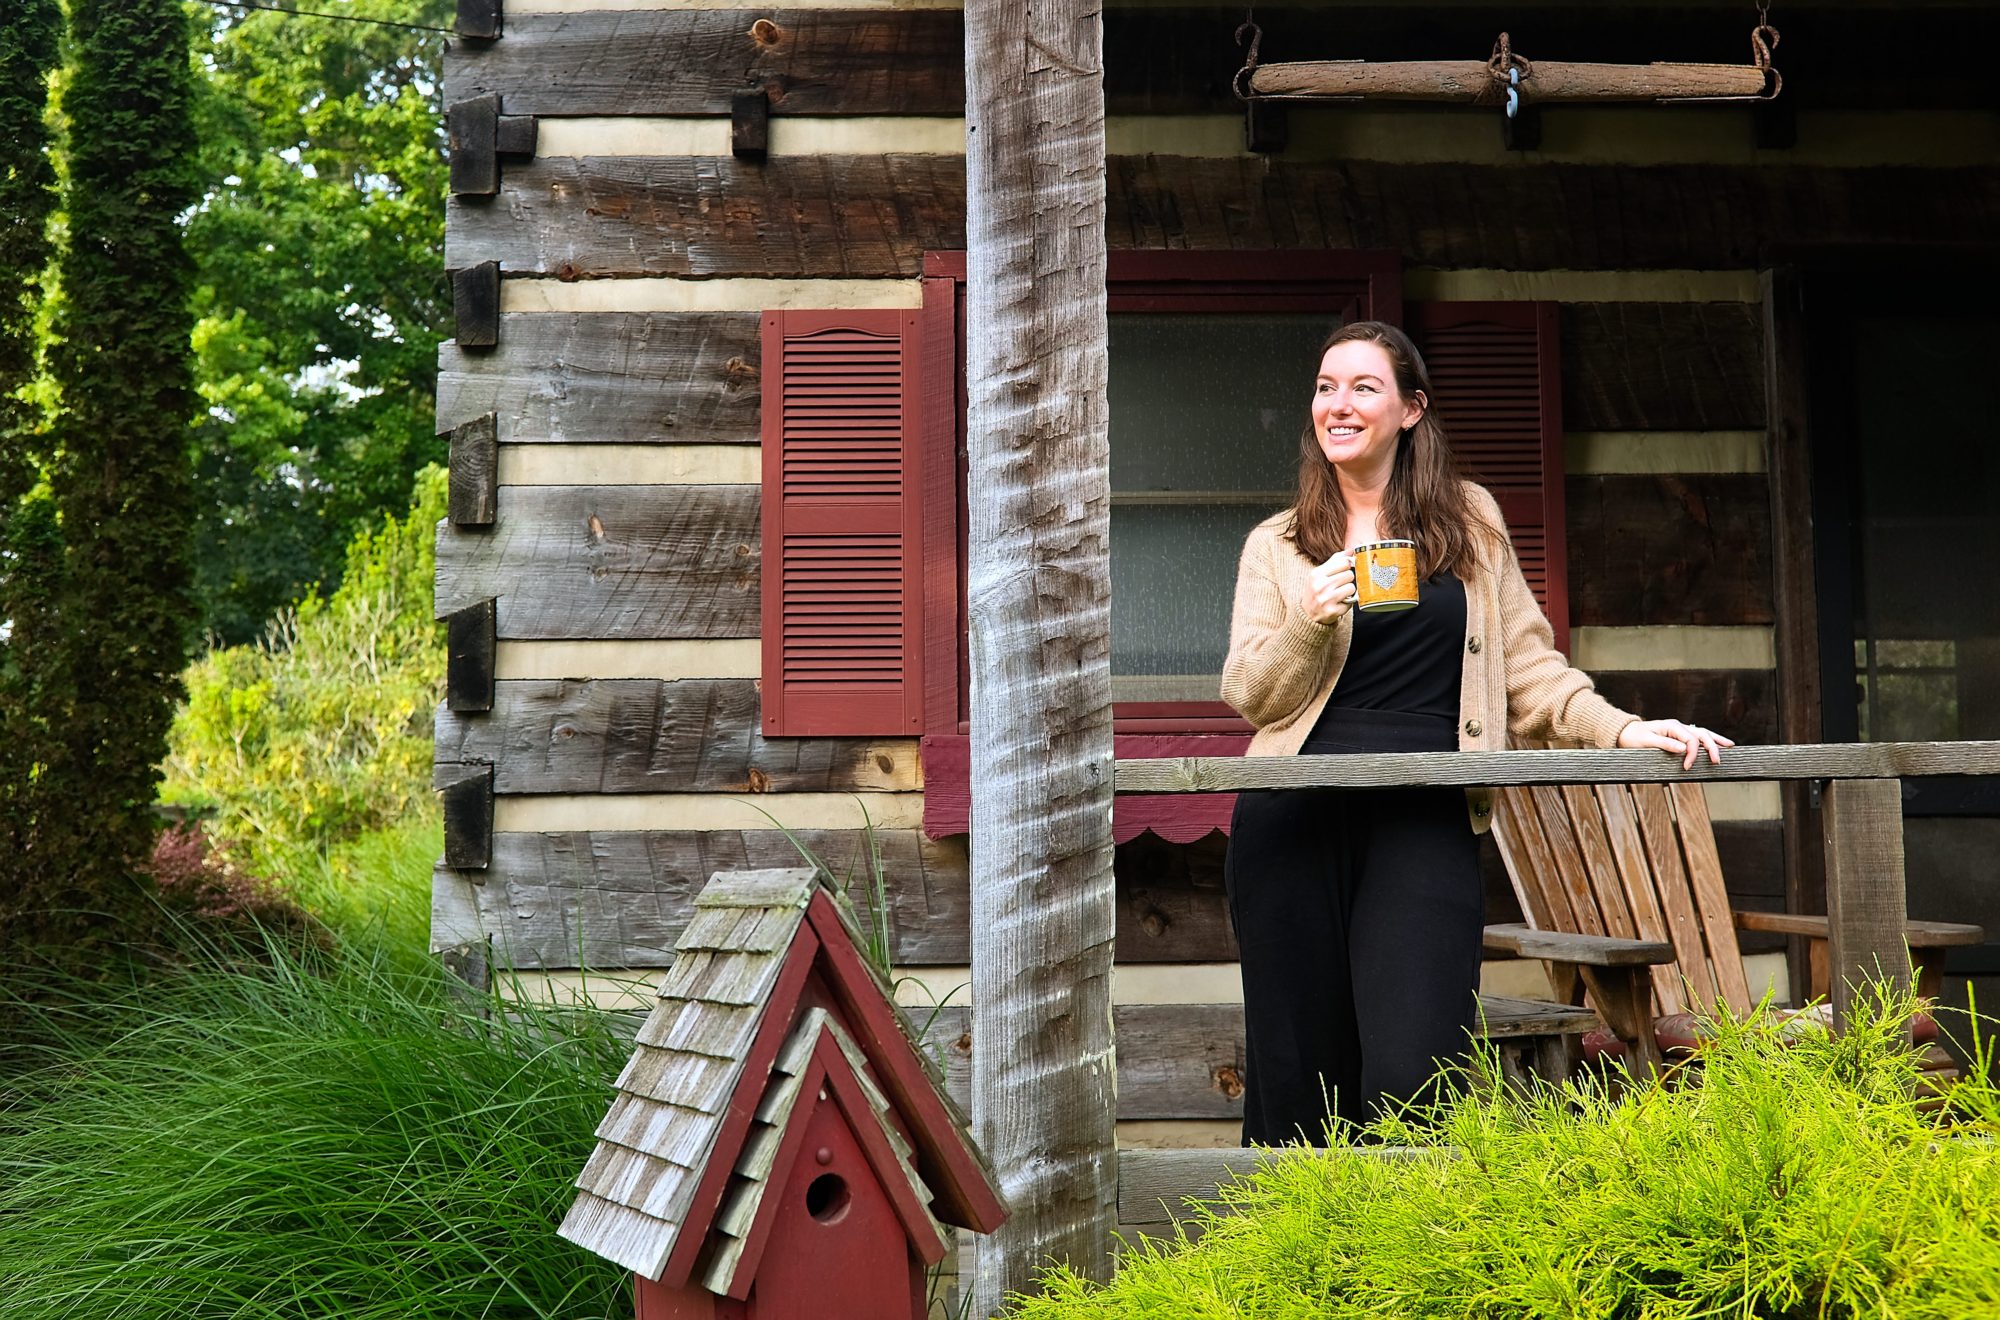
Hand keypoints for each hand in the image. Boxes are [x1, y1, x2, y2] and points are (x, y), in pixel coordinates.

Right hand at [1302, 552, 1356, 623]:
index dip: (1347, 566)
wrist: (1307, 614)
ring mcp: (1327, 599)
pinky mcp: (1333, 611)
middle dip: (1347, 580)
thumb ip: (1335, 561)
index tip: (1343, 570)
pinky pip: (1351, 601)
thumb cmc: (1316, 591)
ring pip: (1352, 587)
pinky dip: (1348, 602)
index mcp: (1317, 574)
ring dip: (1348, 591)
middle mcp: (1321, 586)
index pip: (1344, 563)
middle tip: (1339, 585)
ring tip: (1340, 594)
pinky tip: (1339, 603)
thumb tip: (1351, 550)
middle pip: (1349, 575)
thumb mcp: (1320, 574)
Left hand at [1617, 718, 1734, 769]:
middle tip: (1717, 760)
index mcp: (1671, 726)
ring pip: (1703, 733)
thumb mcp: (1646, 742)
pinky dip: (1708, 740)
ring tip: (1729, 746)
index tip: (1687, 767)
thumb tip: (1683, 749)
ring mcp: (1679, 730)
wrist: (1623, 733)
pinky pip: (1697, 737)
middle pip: (1701, 734)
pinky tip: (1717, 743)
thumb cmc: (1633, 737)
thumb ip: (1665, 745)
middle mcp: (1678, 726)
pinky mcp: (1678, 735)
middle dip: (1711, 747)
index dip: (1692, 754)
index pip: (1690, 739)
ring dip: (1715, 740)